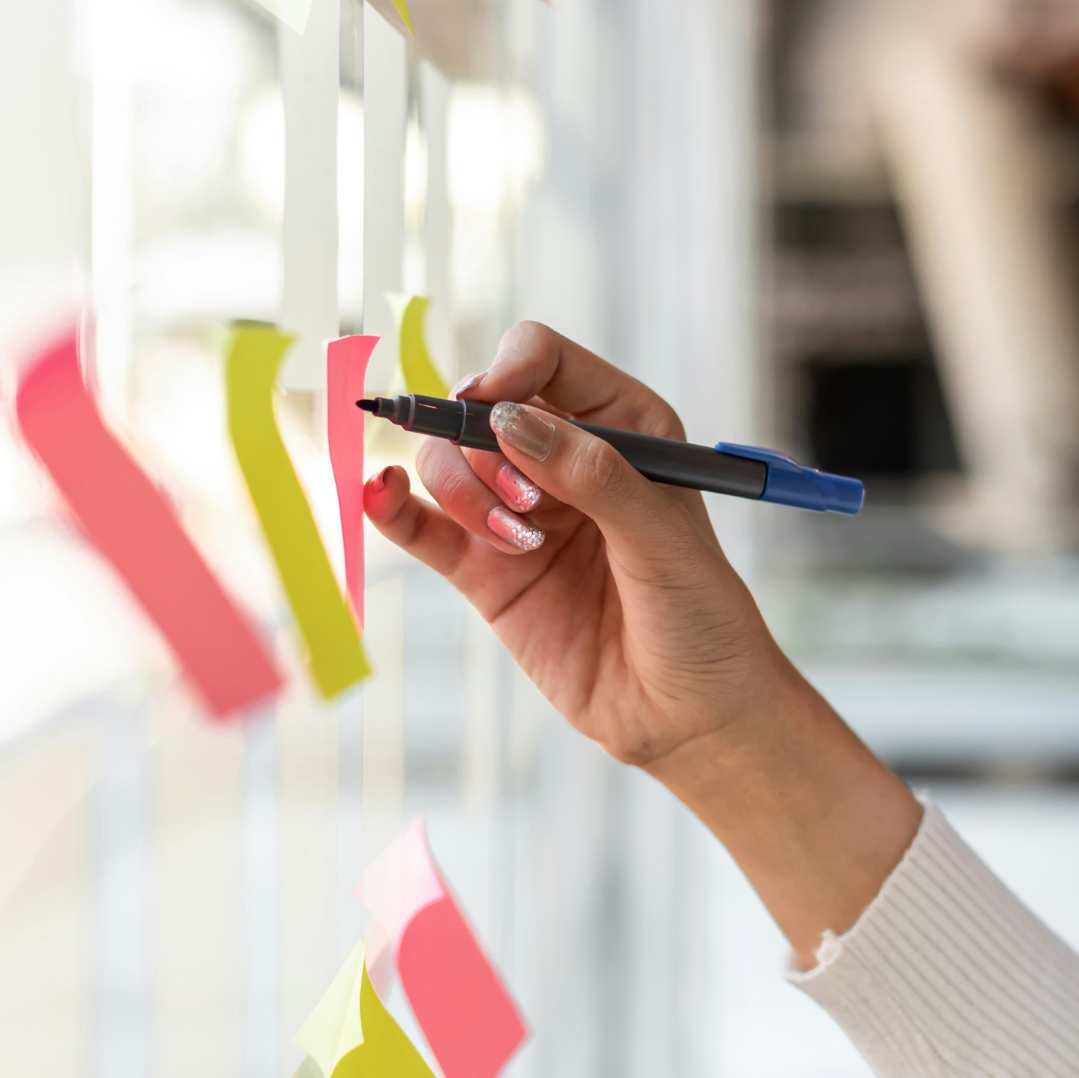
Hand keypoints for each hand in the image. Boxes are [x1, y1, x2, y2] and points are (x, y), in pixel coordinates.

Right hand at [363, 320, 920, 957]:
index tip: (492, 407)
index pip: (544, 360)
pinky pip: (422, 527)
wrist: (688, 718)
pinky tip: (377, 495)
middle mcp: (564, 460)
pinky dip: (391, 506)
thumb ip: (593, 475)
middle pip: (480, 409)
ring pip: (448, 464)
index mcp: (623, 427)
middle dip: (483, 447)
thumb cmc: (701, 620)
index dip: (507, 370)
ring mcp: (519, 514)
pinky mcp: (485, 572)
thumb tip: (511, 420)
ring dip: (462, 492)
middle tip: (525, 507)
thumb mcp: (662, 539)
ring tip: (515, 546)